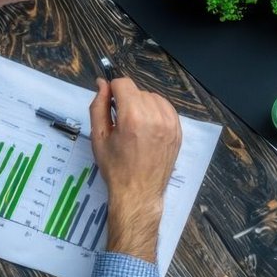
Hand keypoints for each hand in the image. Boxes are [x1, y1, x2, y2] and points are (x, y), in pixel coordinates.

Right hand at [90, 77, 181, 263]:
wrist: (138, 193)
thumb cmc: (115, 167)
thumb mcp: (99, 137)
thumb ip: (98, 106)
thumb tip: (101, 83)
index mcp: (132, 116)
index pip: (123, 83)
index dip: (112, 91)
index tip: (109, 104)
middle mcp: (154, 116)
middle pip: (137, 90)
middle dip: (126, 100)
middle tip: (120, 121)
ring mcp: (170, 123)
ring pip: (153, 97)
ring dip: (142, 104)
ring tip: (135, 125)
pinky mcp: (178, 130)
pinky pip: (166, 108)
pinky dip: (156, 111)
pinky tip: (148, 126)